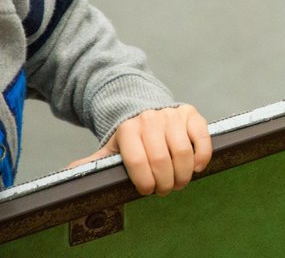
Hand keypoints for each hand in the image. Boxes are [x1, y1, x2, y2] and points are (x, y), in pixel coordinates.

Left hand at [68, 104, 211, 195]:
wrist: (145, 106)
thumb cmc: (130, 135)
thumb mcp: (111, 146)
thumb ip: (94, 161)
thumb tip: (70, 172)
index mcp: (128, 129)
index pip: (137, 160)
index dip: (144, 180)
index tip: (147, 191)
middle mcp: (151, 119)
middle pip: (161, 159)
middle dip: (165, 182)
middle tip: (165, 191)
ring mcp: (172, 115)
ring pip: (182, 151)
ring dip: (183, 174)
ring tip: (179, 182)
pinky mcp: (191, 114)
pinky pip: (201, 137)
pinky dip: (202, 155)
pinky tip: (197, 167)